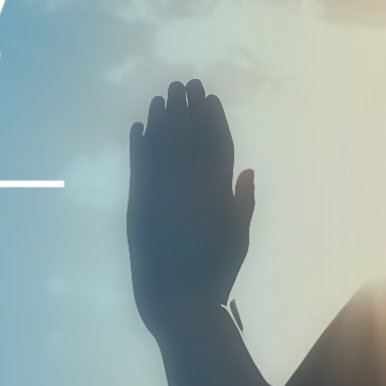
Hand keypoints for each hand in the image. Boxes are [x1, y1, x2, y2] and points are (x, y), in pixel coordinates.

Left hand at [127, 79, 255, 335]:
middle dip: (186, 108)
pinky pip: (139, 167)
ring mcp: (162, 196)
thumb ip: (242, 202)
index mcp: (218, 194)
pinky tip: (140, 125)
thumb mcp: (239, 239)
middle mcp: (190, 188)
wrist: (179, 302)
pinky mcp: (138, 207)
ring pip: (162, 147)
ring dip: (162, 119)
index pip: (216, 145)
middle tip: (183, 83)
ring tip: (163, 96)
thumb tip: (246, 171)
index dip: (212, 119)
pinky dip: (139, 145)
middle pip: (188, 138)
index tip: (208, 97)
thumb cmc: (215, 274)